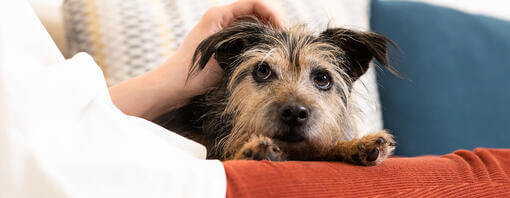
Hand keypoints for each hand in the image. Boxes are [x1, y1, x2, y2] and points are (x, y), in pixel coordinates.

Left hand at [109, 0, 282, 119]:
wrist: (171, 87)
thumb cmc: (191, 73)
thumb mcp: (222, 57)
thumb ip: (246, 45)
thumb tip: (272, 42)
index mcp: (218, 15)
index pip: (254, 3)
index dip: (273, 13)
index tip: (283, 30)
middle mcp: (220, 19)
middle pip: (255, 12)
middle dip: (273, 23)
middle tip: (285, 41)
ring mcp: (221, 31)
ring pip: (252, 25)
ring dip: (266, 33)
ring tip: (278, 48)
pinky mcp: (221, 43)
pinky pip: (245, 37)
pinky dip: (257, 42)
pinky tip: (264, 55)